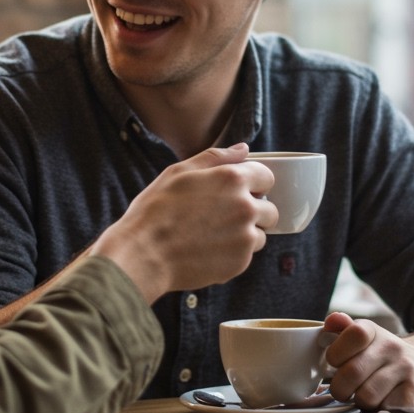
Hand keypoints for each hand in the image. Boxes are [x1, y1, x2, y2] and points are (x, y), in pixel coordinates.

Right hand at [90, 143, 277, 302]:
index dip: (253, 183)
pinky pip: (247, 256)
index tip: (238, 191)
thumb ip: (216, 157)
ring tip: (213, 236)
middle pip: (270, 209)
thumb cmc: (156, 210)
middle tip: (224, 217)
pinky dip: (233, 254)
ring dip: (245, 234)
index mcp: (232, 179)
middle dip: (253, 211)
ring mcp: (245, 238)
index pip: (267, 177)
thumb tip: (244, 149)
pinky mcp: (240, 263)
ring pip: (260, 235)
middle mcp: (245, 207)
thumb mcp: (179, 172)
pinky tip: (208, 250)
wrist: (143, 254)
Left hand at [322, 311, 413, 412]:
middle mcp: (393, 346)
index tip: (336, 364)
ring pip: (367, 395)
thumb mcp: (363, 340)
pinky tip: (385, 400)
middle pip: (353, 372)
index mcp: (373, 331)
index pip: (355, 334)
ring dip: (361, 401)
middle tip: (343, 391)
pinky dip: (381, 409)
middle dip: (341, 389)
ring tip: (367, 395)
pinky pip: (386, 407)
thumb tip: (331, 320)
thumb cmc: (383, 357)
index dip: (337, 354)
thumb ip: (342, 330)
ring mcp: (407, 368)